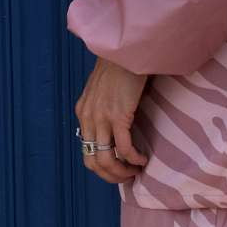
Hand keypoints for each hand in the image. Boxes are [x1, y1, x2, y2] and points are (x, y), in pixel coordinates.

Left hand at [75, 58, 148, 185]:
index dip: (103, 167)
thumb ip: (105, 107)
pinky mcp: (117, 115)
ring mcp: (101, 117)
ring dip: (122, 172)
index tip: (120, 169)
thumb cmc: (121, 66)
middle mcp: (87, 118)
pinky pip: (123, 147)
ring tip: (136, 171)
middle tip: (128, 177)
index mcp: (83, 113)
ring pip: (107, 159)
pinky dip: (133, 158)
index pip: (87, 152)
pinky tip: (143, 159)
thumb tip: (118, 124)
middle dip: (111, 176)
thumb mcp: (104, 90)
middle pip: (93, 162)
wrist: (125, 48)